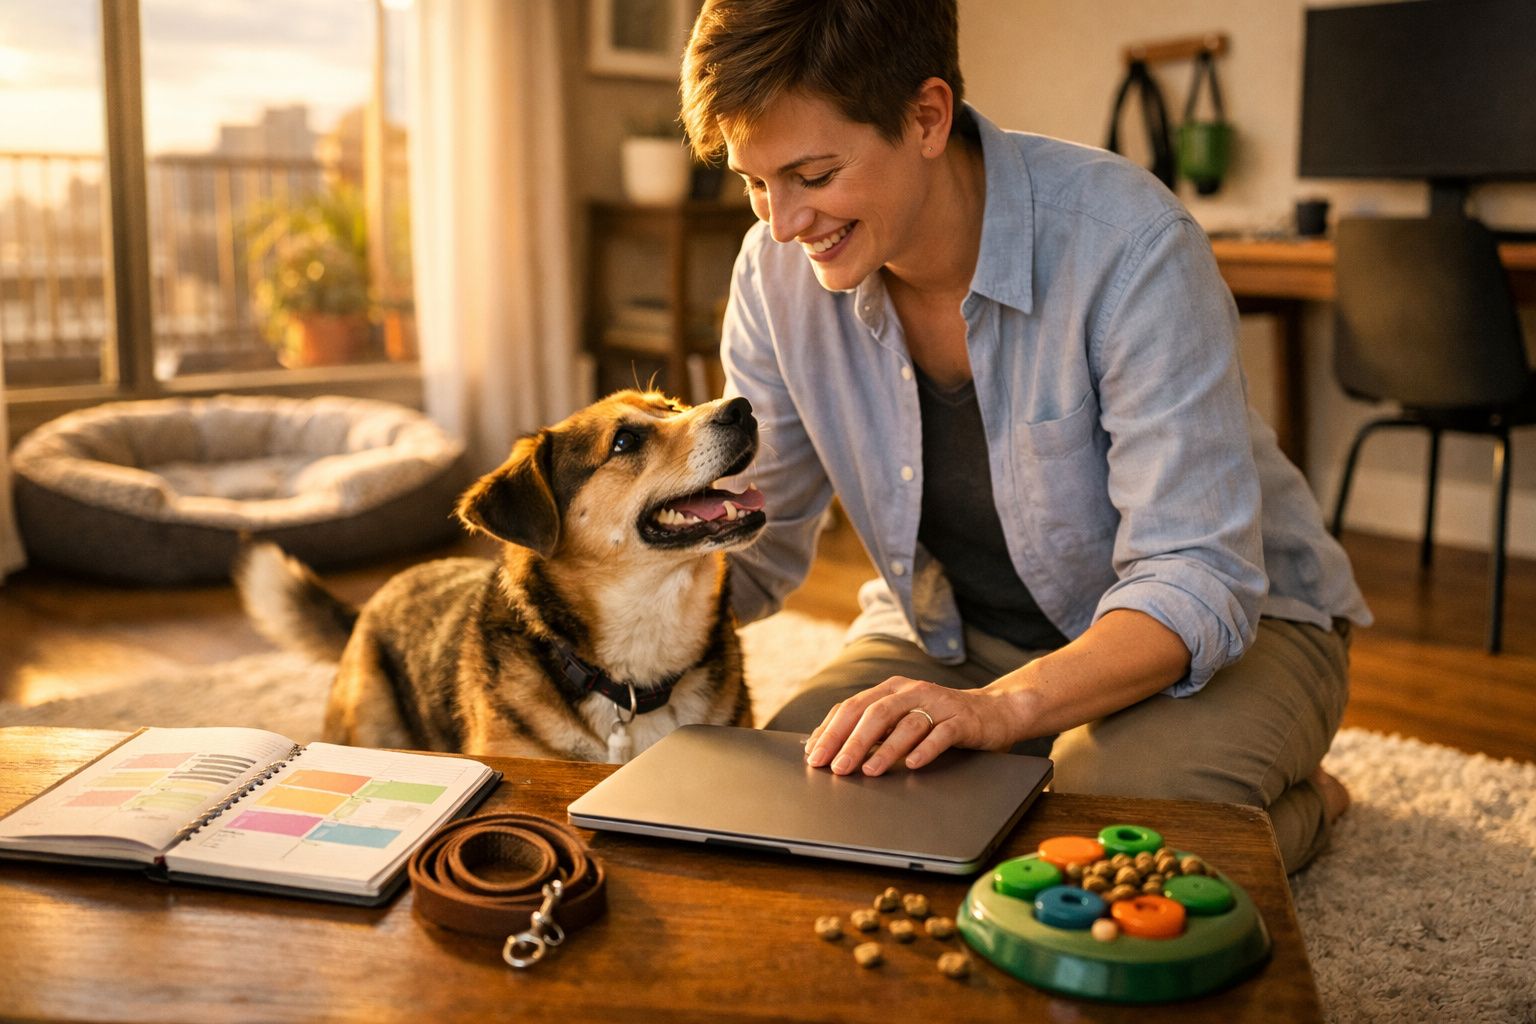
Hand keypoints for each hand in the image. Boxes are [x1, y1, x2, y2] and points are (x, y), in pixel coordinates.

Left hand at [803, 676, 1021, 776]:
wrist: (994, 712)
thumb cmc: (939, 720)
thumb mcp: (902, 719)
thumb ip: (872, 729)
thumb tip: (829, 749)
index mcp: (891, 689)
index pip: (852, 706)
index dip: (830, 730)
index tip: (814, 755)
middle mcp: (912, 691)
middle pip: (875, 713)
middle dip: (851, 741)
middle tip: (836, 767)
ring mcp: (938, 704)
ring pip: (906, 723)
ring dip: (885, 748)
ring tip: (868, 771)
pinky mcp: (962, 720)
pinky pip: (942, 734)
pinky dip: (925, 749)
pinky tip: (912, 765)